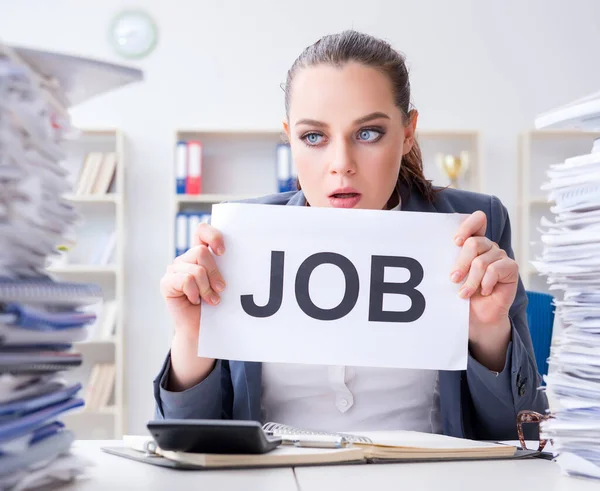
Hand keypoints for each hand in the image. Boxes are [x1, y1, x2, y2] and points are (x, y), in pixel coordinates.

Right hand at [159, 223, 225, 337]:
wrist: (202, 328)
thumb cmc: (216, 304)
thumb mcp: (222, 281)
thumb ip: (224, 266)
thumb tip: (232, 255)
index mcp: (201, 253)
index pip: (202, 230)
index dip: (212, 236)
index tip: (223, 252)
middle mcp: (186, 258)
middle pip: (201, 251)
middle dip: (215, 273)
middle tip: (221, 289)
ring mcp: (174, 269)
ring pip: (196, 269)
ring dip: (206, 288)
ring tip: (210, 299)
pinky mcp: (166, 282)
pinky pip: (185, 280)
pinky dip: (194, 293)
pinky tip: (194, 301)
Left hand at [450, 211, 518, 369]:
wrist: (477, 316)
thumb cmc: (463, 294)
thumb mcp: (453, 274)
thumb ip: (449, 260)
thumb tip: (430, 251)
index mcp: (474, 242)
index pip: (478, 220)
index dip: (468, 225)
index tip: (456, 241)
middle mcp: (488, 246)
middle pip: (475, 242)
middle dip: (461, 263)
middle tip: (453, 279)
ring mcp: (500, 256)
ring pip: (482, 261)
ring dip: (471, 280)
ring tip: (464, 293)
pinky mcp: (510, 268)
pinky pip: (495, 270)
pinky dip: (485, 283)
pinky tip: (484, 291)